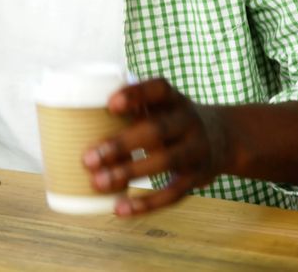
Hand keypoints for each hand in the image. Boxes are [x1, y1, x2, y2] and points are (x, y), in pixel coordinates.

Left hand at [82, 78, 233, 216]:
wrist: (224, 138)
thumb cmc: (172, 120)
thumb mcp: (161, 105)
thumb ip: (130, 108)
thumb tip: (73, 120)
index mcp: (175, 99)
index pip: (159, 89)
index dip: (136, 94)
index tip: (110, 104)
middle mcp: (188, 122)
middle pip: (156, 130)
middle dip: (121, 144)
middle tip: (88, 158)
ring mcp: (195, 150)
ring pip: (164, 162)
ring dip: (129, 173)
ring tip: (98, 182)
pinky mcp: (197, 178)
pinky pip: (173, 193)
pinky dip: (146, 204)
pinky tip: (120, 209)